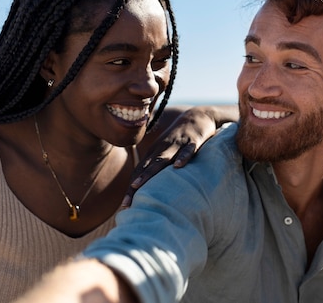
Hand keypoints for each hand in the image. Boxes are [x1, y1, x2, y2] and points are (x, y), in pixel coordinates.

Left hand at [121, 106, 236, 207]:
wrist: (198, 116)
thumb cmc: (180, 139)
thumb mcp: (167, 152)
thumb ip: (158, 167)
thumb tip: (151, 190)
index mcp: (155, 153)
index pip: (139, 171)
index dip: (131, 188)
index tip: (124, 206)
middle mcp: (162, 149)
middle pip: (146, 168)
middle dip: (135, 185)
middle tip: (126, 202)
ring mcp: (177, 144)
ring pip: (162, 159)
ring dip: (150, 172)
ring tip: (138, 185)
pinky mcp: (193, 141)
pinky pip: (187, 150)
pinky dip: (183, 157)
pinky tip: (178, 166)